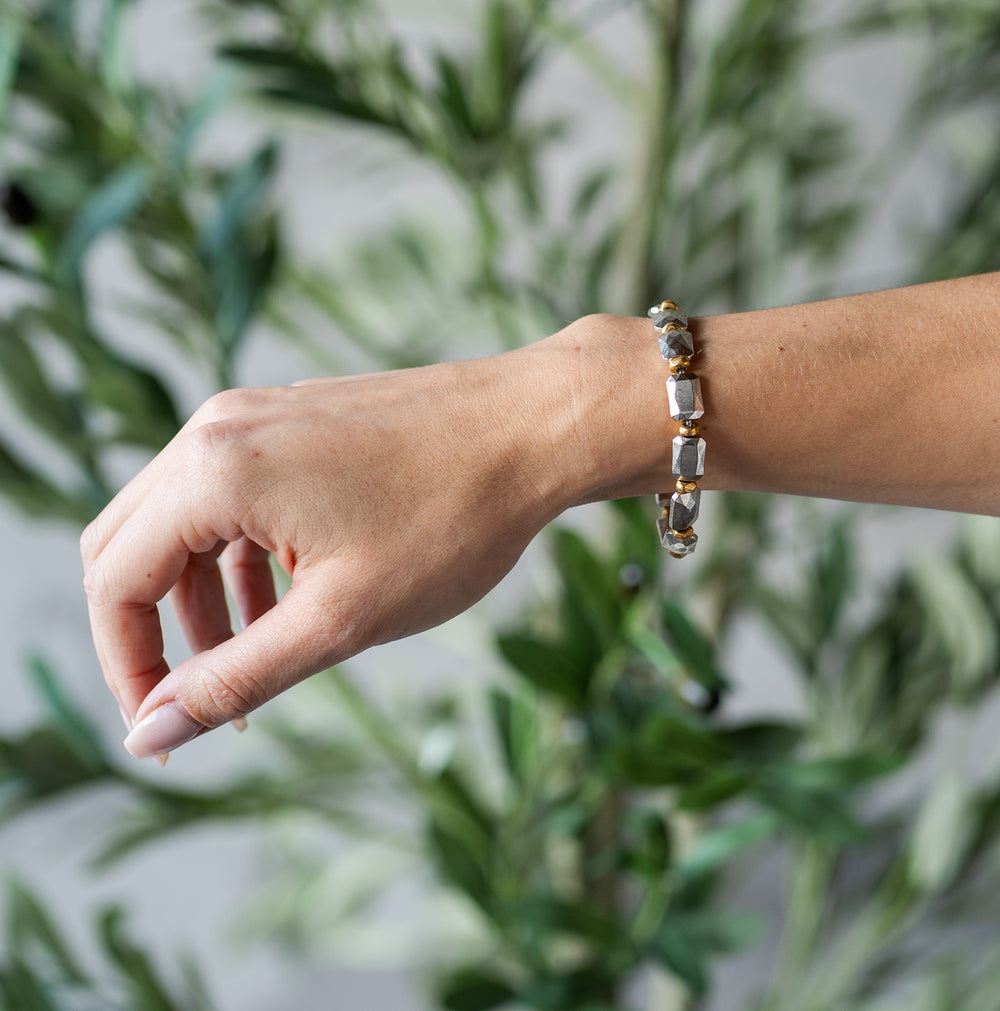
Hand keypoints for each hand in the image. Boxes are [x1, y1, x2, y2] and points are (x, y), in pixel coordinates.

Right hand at [81, 342, 589, 758]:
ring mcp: (256, 415)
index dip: (126, 669)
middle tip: (199, 698)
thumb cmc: (454, 518)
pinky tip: (285, 599)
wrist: (536, 426)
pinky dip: (240, 556)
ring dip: (200, 597)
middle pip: (131, 546)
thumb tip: (153, 732)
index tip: (164, 729)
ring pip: (184, 523)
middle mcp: (218, 430)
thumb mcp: (341, 618)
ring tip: (255, 657)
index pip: (114, 583)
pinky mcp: (294, 419)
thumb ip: (237, 677)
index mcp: (213, 472)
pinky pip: (234, 495)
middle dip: (152, 632)